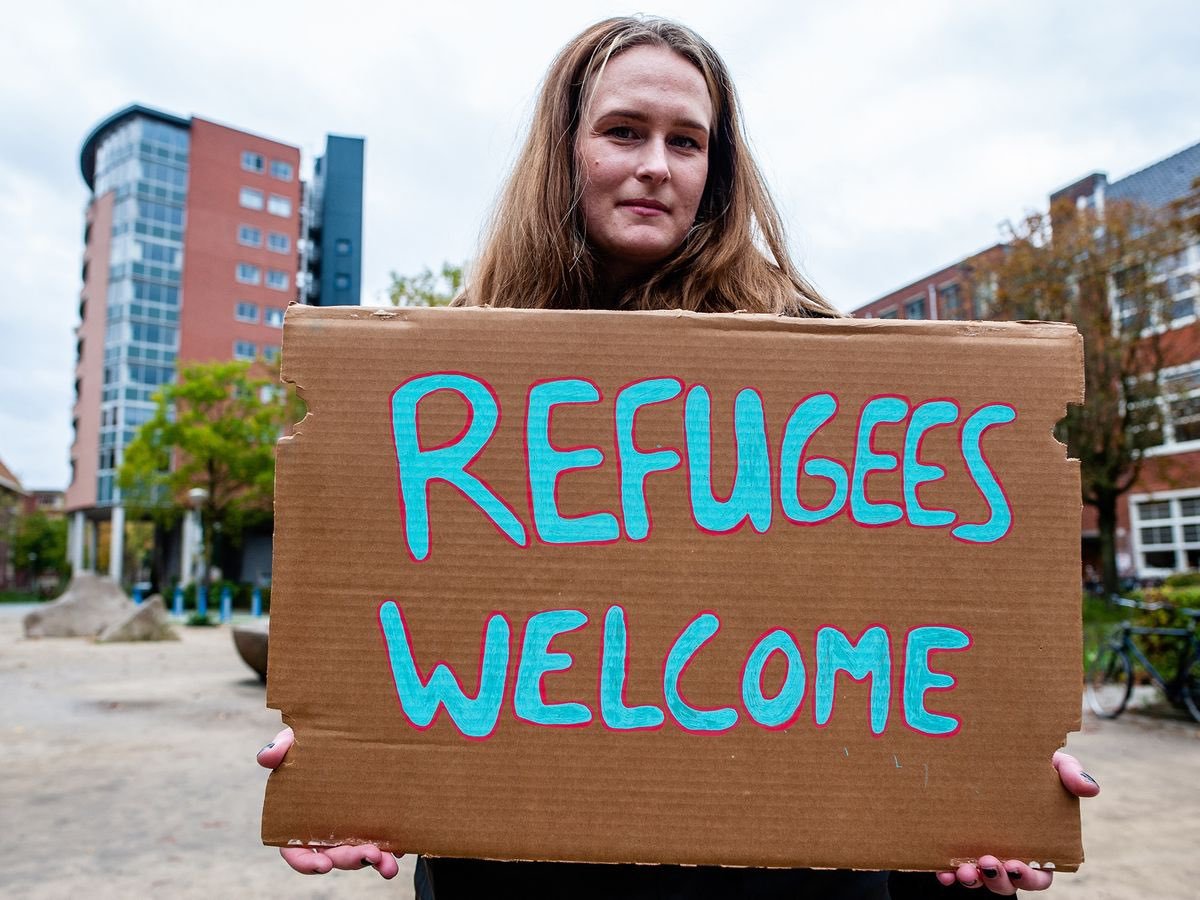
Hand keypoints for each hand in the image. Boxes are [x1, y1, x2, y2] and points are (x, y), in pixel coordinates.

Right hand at [257, 726, 401, 877]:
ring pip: (360, 854)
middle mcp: (324, 831)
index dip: (306, 862)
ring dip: (375, 862)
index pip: (296, 851)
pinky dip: (392, 849)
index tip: (323, 865)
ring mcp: (350, 829)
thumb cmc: (313, 742)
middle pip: (333, 857)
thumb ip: (279, 749)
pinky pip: (383, 842)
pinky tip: (403, 849)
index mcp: (298, 820)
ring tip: (389, 864)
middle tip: (369, 855)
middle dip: (350, 860)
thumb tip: (267, 758)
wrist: (349, 733)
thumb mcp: (295, 741)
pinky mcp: (374, 822)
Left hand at [935, 750, 1098, 893]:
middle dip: (999, 881)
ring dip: (972, 880)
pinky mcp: (956, 845)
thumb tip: (1090, 789)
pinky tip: (942, 871)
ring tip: (965, 870)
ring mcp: (981, 851)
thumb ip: (1071, 774)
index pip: (1038, 875)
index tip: (1016, 865)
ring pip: (979, 880)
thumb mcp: (1054, 765)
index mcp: (1038, 845)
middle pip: (1008, 883)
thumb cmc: (1031, 765)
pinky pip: (951, 869)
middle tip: (988, 863)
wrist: (988, 751)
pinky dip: (947, 874)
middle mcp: (1009, 853)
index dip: (1029, 877)